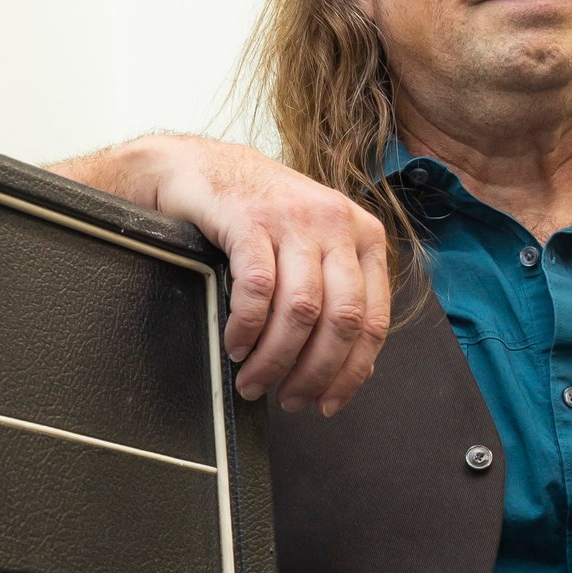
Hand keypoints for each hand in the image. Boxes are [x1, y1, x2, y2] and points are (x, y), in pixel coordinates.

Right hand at [48, 134, 390, 414]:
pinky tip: (234, 346)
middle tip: (287, 400)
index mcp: (363, 235)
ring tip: (253, 382)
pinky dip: (247, 328)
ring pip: (301, 311)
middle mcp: (336, 223)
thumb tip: (342, 366)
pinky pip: (258, 289)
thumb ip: (333, 291)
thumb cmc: (254, 216)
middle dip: (314, 373)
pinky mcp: (250, 218)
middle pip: (342, 320)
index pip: (374, 319)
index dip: (351, 372)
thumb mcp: (309, 247)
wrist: (197, 169)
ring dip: (275, 359)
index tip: (328, 403)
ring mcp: (293, 218)